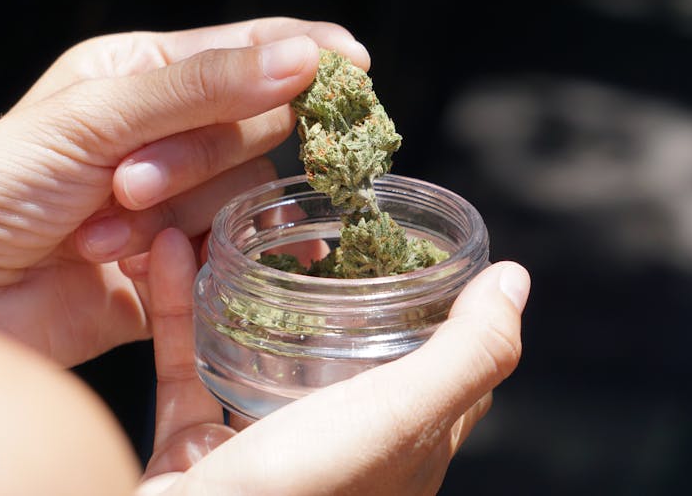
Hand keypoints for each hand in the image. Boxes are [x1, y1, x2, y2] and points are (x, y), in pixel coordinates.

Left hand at [0, 18, 368, 365]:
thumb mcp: (90, 120)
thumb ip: (201, 90)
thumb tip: (302, 58)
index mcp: (140, 75)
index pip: (243, 51)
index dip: (302, 52)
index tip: (356, 61)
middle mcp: (167, 132)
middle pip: (249, 127)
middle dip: (195, 158)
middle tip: (126, 184)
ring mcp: (177, 199)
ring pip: (242, 193)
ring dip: (178, 216)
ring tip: (104, 235)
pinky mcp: (181, 262)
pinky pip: (238, 250)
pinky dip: (233, 257)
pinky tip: (252, 260)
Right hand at [134, 228, 528, 495]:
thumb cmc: (302, 492)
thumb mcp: (399, 417)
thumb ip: (464, 354)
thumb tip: (515, 280)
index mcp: (402, 449)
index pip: (447, 371)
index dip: (448, 309)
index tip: (426, 248)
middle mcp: (341, 452)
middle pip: (352, 352)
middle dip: (340, 285)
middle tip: (324, 223)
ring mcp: (267, 454)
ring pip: (265, 353)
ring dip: (255, 287)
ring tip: (248, 227)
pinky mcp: (199, 454)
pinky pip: (188, 364)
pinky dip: (181, 305)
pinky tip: (175, 252)